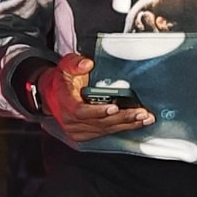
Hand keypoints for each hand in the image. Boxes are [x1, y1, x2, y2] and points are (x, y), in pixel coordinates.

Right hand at [39, 51, 153, 142]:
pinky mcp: (85, 134)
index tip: (114, 107)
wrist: (52, 95)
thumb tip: (87, 64)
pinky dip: (121, 127)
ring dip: (126, 124)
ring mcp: (77, 129)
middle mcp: (70, 119)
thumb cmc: (61, 81)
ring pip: (104, 129)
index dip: (98, 111)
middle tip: (140, 112)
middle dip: (122, 118)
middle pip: (98, 122)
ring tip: (144, 118)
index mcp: (65, 102)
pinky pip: (105, 132)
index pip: (80, 111)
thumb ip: (75, 63)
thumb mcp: (65, 65)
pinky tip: (136, 123)